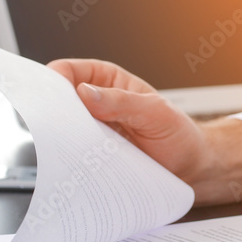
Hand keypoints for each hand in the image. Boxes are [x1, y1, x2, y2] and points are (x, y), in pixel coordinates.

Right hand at [47, 58, 206, 178]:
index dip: (54, 80)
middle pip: (60, 100)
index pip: (70, 71)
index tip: (49, 96)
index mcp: (108, 80)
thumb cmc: (180, 135)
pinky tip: (73, 162)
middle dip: (53, 111)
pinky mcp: (95, 155)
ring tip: (65, 145)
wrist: (192, 170)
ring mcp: (94, 130)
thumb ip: (122, 102)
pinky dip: (70, 157)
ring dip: (61, 137)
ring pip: (63, 128)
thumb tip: (86, 93)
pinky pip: (74, 153)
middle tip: (53, 124)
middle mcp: (97, 103)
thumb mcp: (155, 113)